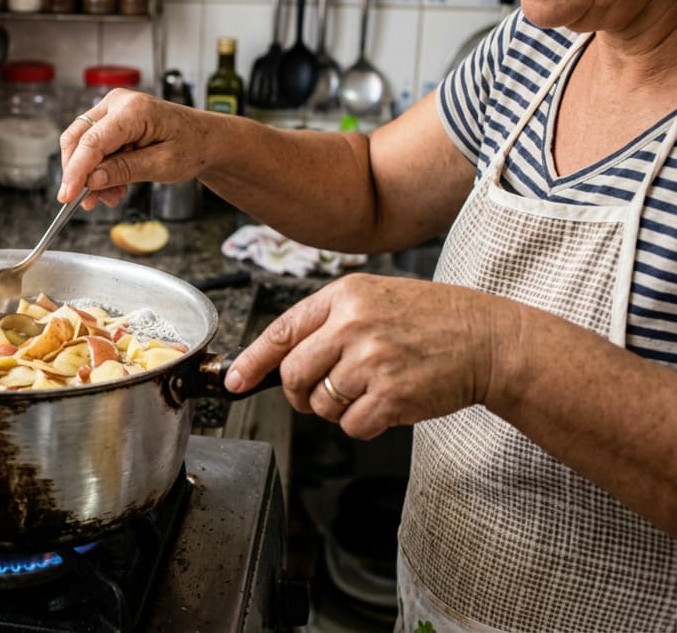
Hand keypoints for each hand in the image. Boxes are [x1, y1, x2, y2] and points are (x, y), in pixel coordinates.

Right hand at [58, 89, 217, 209]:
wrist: (207, 139)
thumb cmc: (193, 146)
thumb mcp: (163, 165)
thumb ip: (125, 170)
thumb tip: (92, 180)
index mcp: (134, 110)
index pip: (92, 142)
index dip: (76, 172)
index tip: (67, 197)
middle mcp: (118, 103)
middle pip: (78, 139)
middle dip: (80, 174)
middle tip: (90, 202)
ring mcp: (113, 109)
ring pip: (82, 145)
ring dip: (91, 175)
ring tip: (111, 197)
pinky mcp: (112, 120)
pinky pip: (93, 146)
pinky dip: (99, 170)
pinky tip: (114, 187)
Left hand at [225, 273, 517, 438]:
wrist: (488, 340)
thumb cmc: (432, 320)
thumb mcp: (375, 299)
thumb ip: (329, 323)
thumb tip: (282, 360)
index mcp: (344, 296)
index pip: (281, 331)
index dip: (251, 361)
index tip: (234, 381)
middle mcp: (353, 325)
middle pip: (294, 375)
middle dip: (299, 395)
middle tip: (318, 396)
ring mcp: (371, 361)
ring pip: (321, 405)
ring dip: (338, 409)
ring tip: (372, 390)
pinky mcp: (390, 395)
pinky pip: (351, 425)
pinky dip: (364, 424)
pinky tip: (388, 404)